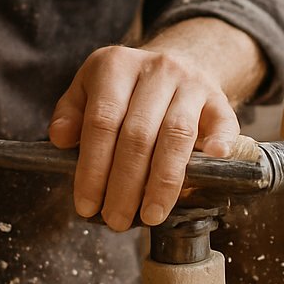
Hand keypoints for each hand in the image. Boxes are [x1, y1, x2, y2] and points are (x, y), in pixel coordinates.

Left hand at [48, 44, 240, 230]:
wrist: (177, 63)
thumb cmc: (127, 89)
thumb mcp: (90, 89)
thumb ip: (71, 113)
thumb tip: (60, 139)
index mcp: (116, 65)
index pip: (101, 121)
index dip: (93, 168)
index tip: (87, 204)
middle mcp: (156, 69)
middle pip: (138, 134)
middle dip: (125, 185)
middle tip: (116, 219)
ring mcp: (191, 83)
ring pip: (177, 135)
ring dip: (162, 183)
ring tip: (150, 215)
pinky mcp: (218, 98)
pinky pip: (222, 123)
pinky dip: (219, 145)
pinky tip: (209, 168)